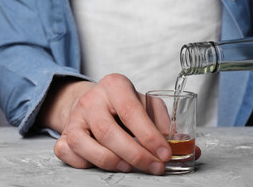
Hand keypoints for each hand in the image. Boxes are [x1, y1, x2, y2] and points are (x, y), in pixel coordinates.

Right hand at [37, 74, 177, 174]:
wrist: (95, 102)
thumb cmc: (125, 105)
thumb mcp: (147, 105)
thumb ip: (165, 125)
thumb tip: (188, 151)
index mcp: (115, 85)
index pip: (132, 112)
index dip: (149, 136)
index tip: (165, 154)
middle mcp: (91, 99)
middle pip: (108, 132)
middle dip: (135, 155)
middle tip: (154, 167)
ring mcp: (74, 117)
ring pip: (84, 144)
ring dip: (111, 161)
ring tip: (130, 167)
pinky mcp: (64, 133)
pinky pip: (68, 153)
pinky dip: (86, 164)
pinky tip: (105, 162)